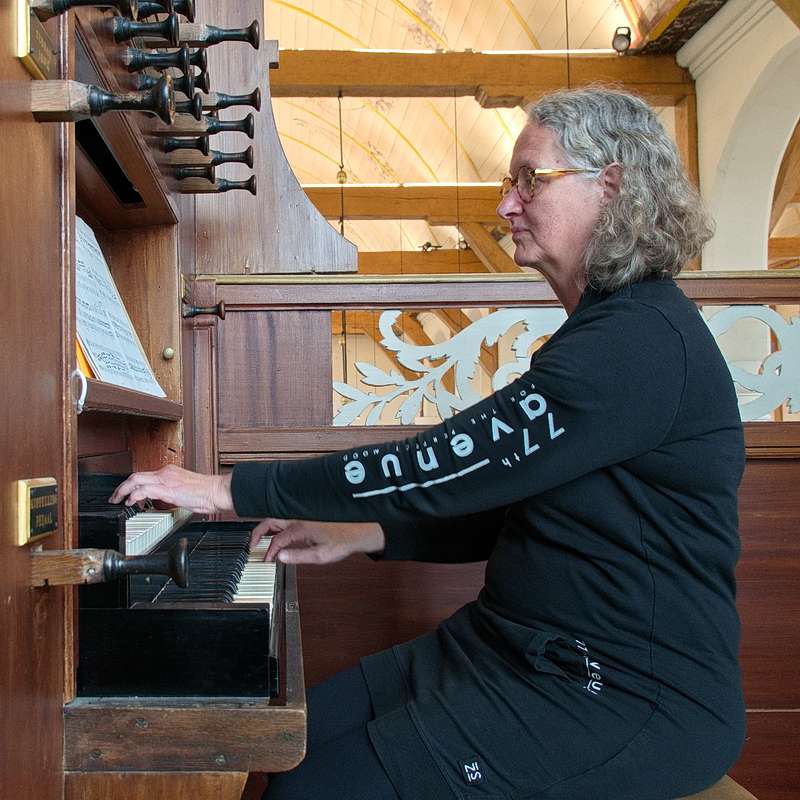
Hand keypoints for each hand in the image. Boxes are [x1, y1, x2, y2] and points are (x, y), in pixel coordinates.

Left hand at [109, 464, 233, 514]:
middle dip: (122, 487)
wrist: (217, 491)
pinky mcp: (167, 489)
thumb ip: (171, 493)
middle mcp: (166, 473)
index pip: (145, 475)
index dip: (133, 485)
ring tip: (117, 500)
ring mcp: (166, 479)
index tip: (127, 494)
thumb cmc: (207, 494)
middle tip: (115, 497)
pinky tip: (131, 503)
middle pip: (136, 475)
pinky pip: (144, 490)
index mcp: (171, 472)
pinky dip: (134, 496)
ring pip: (136, 480)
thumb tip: (163, 500)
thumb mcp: (185, 491)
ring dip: (123, 491)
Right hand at [250, 518, 384, 564]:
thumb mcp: (322, 555)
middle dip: (258, 532)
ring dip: (267, 527)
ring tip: (260, 538)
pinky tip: (277, 532)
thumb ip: (299, 556)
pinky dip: (277, 524)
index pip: (277, 540)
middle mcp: (299, 518)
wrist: (359, 530)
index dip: (268, 552)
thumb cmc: (343, 542)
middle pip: (271, 521)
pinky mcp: (307, 516)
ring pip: (278, 517)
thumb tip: (280, 557)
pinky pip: (287, 518)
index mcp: (300, 528)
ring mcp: (303, 515)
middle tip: (251, 545)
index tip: (266, 561)